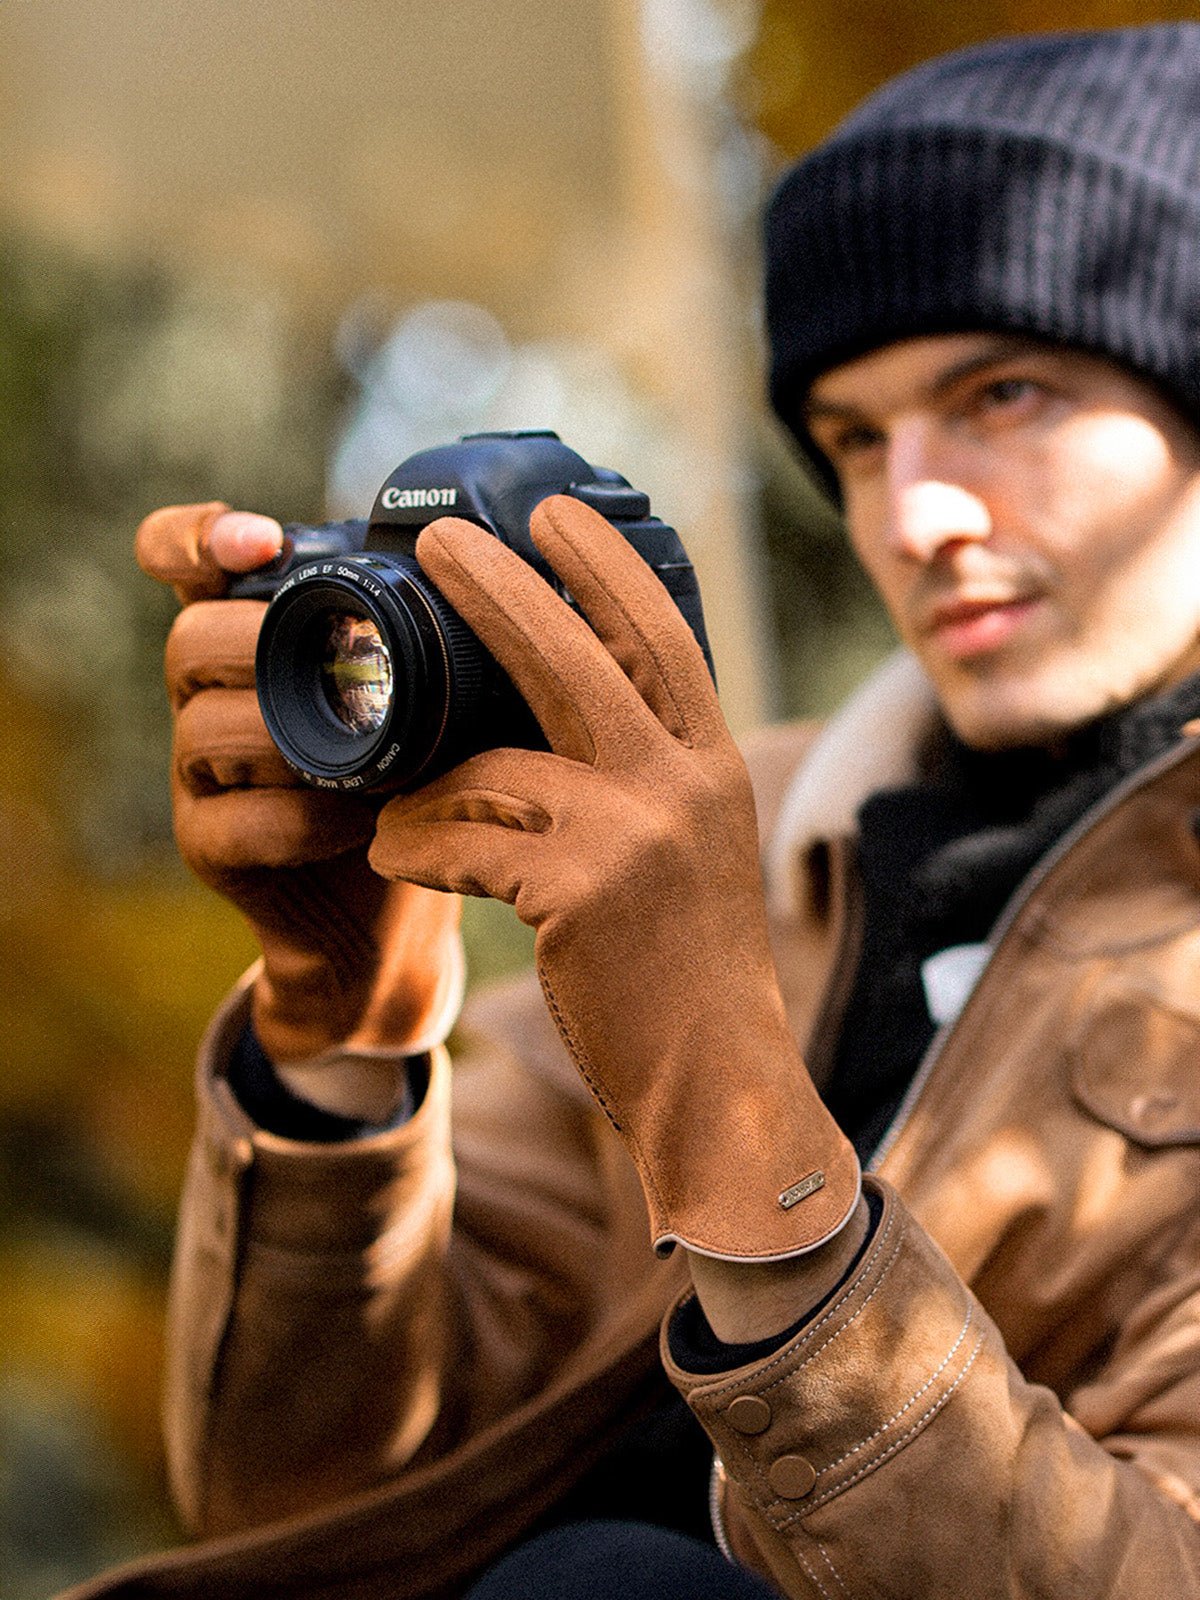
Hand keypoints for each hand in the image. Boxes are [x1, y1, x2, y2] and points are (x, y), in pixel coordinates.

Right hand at [137, 503, 462, 1105]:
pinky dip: (301, 820)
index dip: (198, 537)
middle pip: (193, 638)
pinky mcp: (210, 847)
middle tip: (350, 667)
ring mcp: (203, 773)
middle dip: (267, 643)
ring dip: (295, 740)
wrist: (401, 908)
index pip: (182, 557)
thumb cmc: (427, 779)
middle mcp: (214, 692)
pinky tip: (362, 823)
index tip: (259, 540)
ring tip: (372, 757)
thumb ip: (446, 635)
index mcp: (264, 633)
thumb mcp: (441, 696)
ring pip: (204, 729)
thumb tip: (527, 574)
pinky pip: (232, 823)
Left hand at [369, 495, 858, 1259]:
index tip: (552, 512)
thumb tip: (539, 718)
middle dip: (502, 586)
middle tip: (437, 540)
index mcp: (713, 764)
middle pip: (580, 653)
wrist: (719, 1083)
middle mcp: (685, 782)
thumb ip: (643, 777)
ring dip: (423, 782)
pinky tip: (393, 852)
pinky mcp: (580, 891)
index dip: (605, 565)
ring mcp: (635, 833)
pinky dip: (417, 844)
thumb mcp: (693, 850)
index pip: (662, 635)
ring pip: (495, 764)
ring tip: (385, 800)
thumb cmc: (686, 968)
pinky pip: (463, 839)